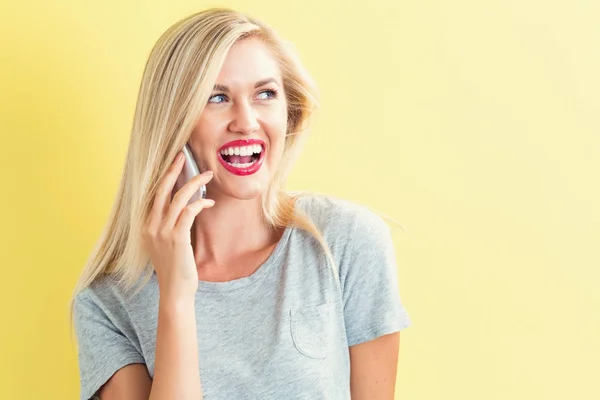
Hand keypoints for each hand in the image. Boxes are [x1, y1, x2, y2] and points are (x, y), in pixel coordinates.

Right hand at [142, 152, 214, 298]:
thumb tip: (182, 206)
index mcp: (146, 225)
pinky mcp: (177, 238)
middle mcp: (151, 226)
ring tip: (207, 174)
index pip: (154, 194)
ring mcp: (162, 232)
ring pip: (177, 198)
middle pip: (161, 189)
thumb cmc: (174, 267)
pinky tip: (209, 201)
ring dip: (194, 183)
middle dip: (173, 170)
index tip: (175, 162)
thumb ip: (168, 225)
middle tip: (183, 155)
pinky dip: (200, 203)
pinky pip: (188, 212)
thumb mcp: (165, 243)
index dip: (165, 176)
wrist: (174, 291)